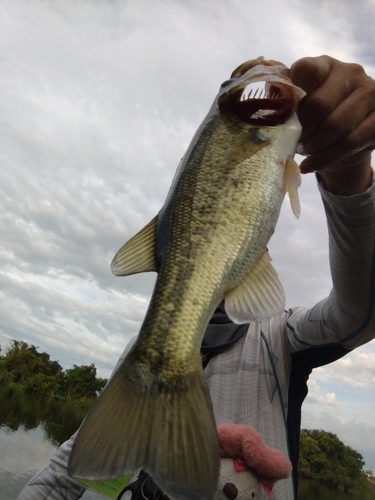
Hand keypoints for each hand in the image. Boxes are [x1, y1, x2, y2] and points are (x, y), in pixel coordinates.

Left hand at [290, 56, 374, 194]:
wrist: (340, 141)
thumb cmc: (311, 119)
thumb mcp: (294, 107)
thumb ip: (282, 103)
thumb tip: (265, 112)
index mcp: (324, 65)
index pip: (305, 71)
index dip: (292, 97)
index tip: (285, 117)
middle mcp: (351, 72)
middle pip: (318, 106)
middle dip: (302, 131)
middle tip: (295, 143)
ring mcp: (370, 93)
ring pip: (335, 127)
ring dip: (314, 146)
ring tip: (305, 151)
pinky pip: (349, 143)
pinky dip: (325, 158)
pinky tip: (310, 164)